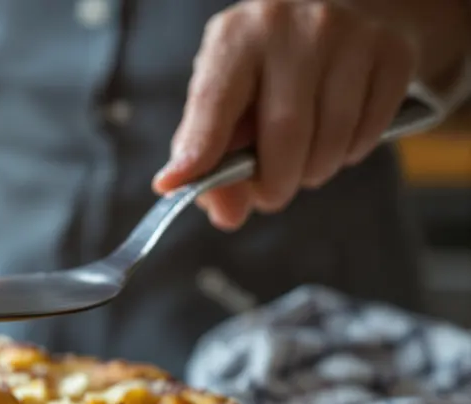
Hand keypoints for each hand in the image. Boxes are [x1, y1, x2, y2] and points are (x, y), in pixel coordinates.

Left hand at [152, 0, 418, 229]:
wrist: (347, 9)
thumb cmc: (271, 65)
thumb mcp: (230, 93)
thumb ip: (213, 152)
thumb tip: (226, 214)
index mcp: (236, 36)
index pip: (213, 101)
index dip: (199, 149)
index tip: (177, 184)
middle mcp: (289, 27)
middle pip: (284, 134)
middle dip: (275, 183)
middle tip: (270, 194)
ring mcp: (348, 35)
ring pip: (332, 140)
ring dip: (314, 172)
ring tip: (304, 158)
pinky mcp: (393, 52)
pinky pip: (369, 134)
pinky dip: (350, 153)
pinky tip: (339, 134)